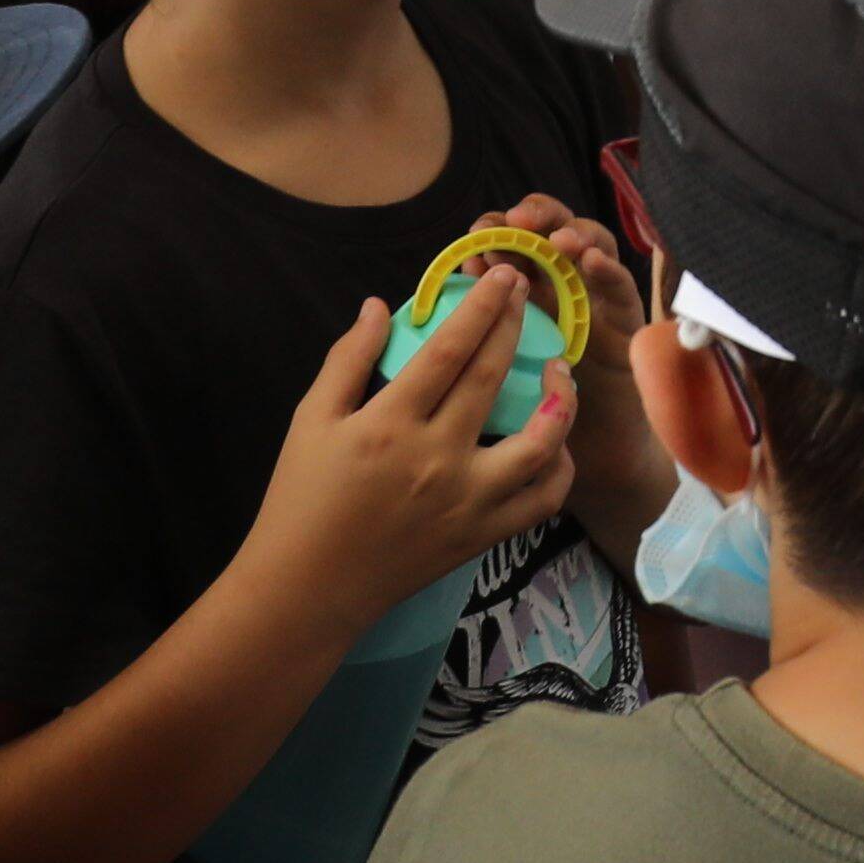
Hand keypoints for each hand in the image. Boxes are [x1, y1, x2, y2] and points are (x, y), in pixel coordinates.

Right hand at [252, 278, 581, 634]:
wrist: (310, 585)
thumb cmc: (303, 497)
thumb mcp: (311, 420)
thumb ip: (348, 359)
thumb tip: (378, 305)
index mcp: (390, 424)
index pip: (449, 349)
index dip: (481, 307)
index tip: (500, 277)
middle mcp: (436, 458)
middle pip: (492, 379)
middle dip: (514, 327)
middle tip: (527, 295)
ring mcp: (467, 501)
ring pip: (538, 443)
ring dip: (559, 399)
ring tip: (560, 370)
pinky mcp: (482, 535)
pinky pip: (541, 501)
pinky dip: (558, 469)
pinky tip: (555, 441)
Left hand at [498, 195, 675, 548]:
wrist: (594, 453)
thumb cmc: (536, 416)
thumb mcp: (491, 376)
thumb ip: (464, 338)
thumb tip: (414, 301)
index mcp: (524, 291)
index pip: (509, 242)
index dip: (494, 231)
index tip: (474, 233)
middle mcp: (562, 285)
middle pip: (550, 231)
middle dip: (534, 217)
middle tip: (516, 220)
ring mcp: (597, 298)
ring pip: (589, 245)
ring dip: (572, 233)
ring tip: (555, 238)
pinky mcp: (627, 319)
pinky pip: (622, 287)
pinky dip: (609, 269)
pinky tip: (591, 260)